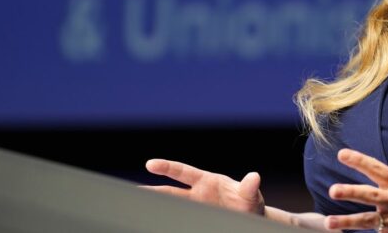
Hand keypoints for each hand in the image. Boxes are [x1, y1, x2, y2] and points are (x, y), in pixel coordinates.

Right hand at [143, 159, 265, 215]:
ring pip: (170, 208)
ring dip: (156, 209)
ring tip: (136, 210)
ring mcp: (194, 209)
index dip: (167, 167)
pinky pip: (178, 220)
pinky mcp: (194, 220)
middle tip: (132, 192)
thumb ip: (249, 188)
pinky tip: (154, 224)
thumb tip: (255, 177)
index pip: (183, 172)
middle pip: (169, 192)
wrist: (250, 218)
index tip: (150, 163)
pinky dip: (167, 221)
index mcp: (206, 181)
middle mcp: (196, 195)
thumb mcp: (251, 196)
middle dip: (151, 191)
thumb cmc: (249, 203)